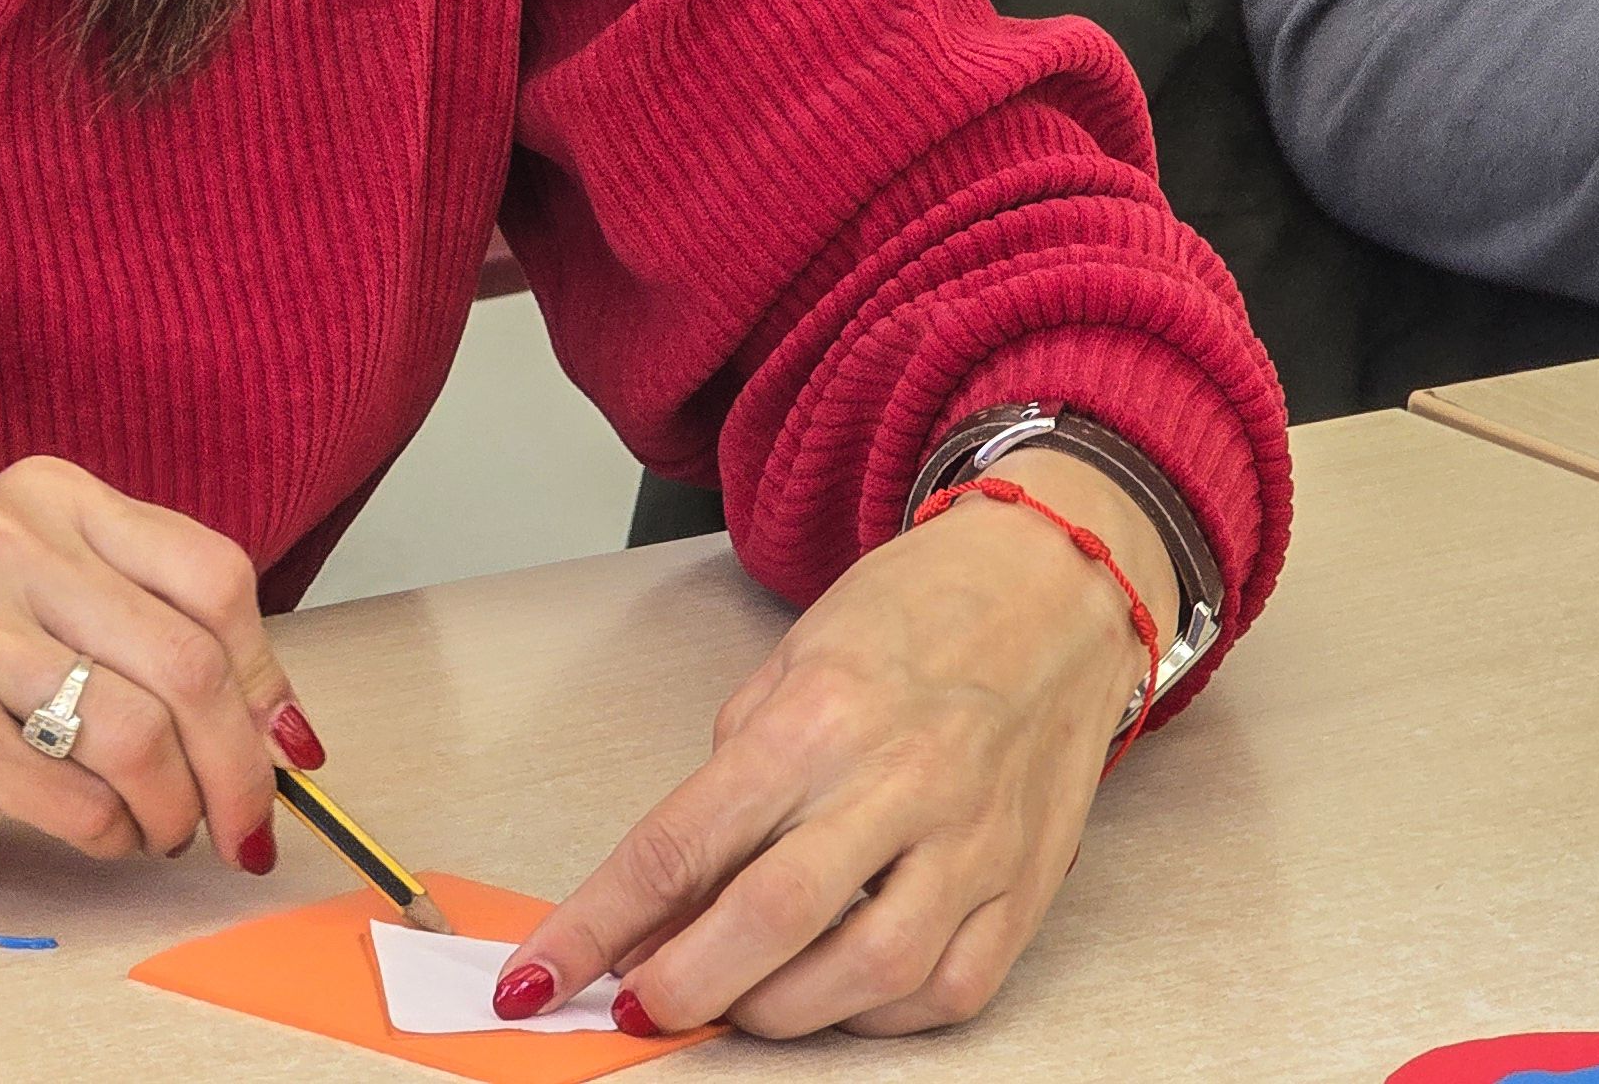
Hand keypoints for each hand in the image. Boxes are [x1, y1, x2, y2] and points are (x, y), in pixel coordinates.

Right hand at [0, 455, 317, 873]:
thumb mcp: (14, 587)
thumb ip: (127, 618)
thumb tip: (268, 714)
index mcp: (45, 496)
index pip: (212, 575)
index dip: (265, 673)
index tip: (280, 739)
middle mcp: (6, 545)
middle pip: (192, 661)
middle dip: (242, 765)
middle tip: (246, 820)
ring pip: (144, 736)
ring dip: (177, 810)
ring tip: (159, 829)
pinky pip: (78, 800)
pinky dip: (110, 836)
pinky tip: (95, 834)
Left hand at [495, 450, 1166, 1038]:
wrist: (1057, 582)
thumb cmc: (919, 610)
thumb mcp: (794, 659)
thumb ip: (734, 772)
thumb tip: (670, 888)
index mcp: (818, 716)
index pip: (682, 843)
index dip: (598, 924)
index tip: (541, 975)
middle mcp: (898, 782)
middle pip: (768, 923)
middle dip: (682, 987)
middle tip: (638, 1005)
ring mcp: (972, 842)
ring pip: (864, 976)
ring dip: (777, 1012)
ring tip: (736, 999)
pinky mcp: (1026, 886)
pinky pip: (947, 989)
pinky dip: (878, 1015)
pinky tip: (837, 994)